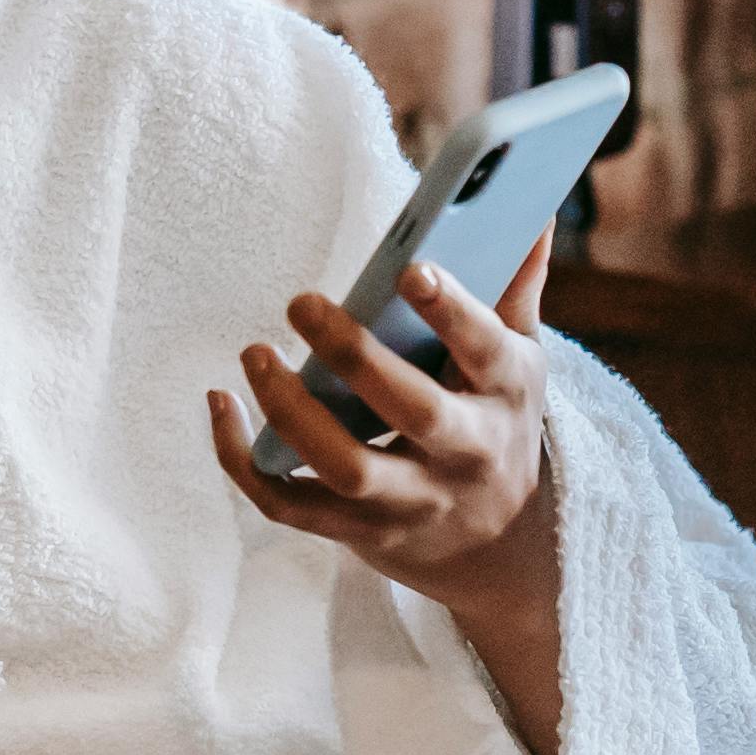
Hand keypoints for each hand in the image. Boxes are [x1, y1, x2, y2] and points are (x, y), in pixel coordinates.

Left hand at [206, 228, 568, 754]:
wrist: (498, 542)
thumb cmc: (494, 420)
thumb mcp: (518, 359)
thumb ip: (514, 287)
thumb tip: (533, 212)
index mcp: (505, 394)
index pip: (485, 350)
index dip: (451, 312)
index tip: (410, 269)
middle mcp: (464, 452)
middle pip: (412, 410)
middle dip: (355, 356)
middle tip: (300, 301)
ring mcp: (411, 499)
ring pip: (346, 468)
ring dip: (292, 413)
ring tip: (255, 354)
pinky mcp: (358, 530)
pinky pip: (289, 504)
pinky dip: (244, 459)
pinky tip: (221, 405)